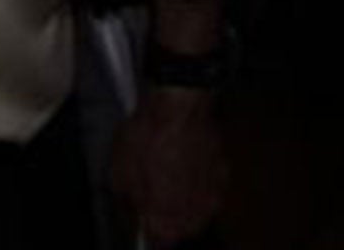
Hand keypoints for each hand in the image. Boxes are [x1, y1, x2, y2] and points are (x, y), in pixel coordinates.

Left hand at [111, 88, 227, 246]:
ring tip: (169, 177)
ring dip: (185, 200)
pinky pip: (209, 186)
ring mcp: (213, 195)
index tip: (142, 218)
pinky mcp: (223, 173)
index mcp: (166, 222)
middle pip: (181, 230)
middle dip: (167, 217)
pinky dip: (199, 180)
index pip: (159, 242)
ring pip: (199, 210)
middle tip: (154, 197)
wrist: (179, 108)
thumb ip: (128, 200)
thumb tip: (132, 207)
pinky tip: (186, 163)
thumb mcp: (119, 172)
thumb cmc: (148, 139)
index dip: (148, 229)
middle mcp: (194, 216)